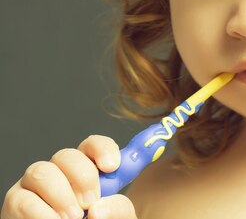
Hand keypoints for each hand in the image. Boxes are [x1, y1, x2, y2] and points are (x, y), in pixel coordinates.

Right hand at [1, 135, 137, 218]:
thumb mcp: (115, 218)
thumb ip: (118, 209)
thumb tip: (99, 209)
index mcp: (88, 169)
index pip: (93, 145)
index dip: (102, 149)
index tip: (112, 166)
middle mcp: (60, 172)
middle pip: (67, 155)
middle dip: (82, 176)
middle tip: (90, 202)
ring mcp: (36, 185)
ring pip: (41, 172)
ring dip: (60, 196)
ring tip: (74, 218)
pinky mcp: (16, 202)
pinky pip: (22, 199)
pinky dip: (41, 213)